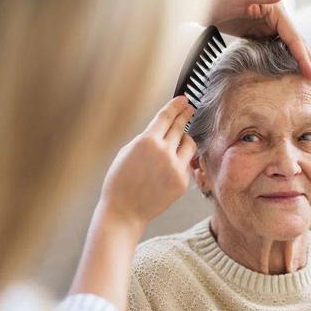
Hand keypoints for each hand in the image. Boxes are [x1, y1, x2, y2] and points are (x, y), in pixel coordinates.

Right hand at [99, 96, 196, 228]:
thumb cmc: (121, 182)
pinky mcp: (182, 181)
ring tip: (179, 140)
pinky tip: (169, 166)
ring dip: (185, 139)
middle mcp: (164, 152)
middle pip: (180, 127)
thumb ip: (146, 139)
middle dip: (185, 115)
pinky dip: (180, 161)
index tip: (183, 100)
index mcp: (147, 141)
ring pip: (189, 144)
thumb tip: (161, 129)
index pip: (166, 116)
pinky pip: (186, 164)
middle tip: (189, 109)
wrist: (125, 210)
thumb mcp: (127, 152)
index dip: (176, 106)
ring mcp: (175, 167)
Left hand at [206, 0, 310, 82]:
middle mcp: (276, 18)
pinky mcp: (258, 32)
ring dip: (301, 60)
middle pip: (296, 43)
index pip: (295, 39)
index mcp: (277, 11)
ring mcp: (268, 25)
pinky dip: (286, 58)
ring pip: (289, 46)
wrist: (204, 3)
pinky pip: (276, 48)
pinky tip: (291, 67)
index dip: (304, 58)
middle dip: (309, 61)